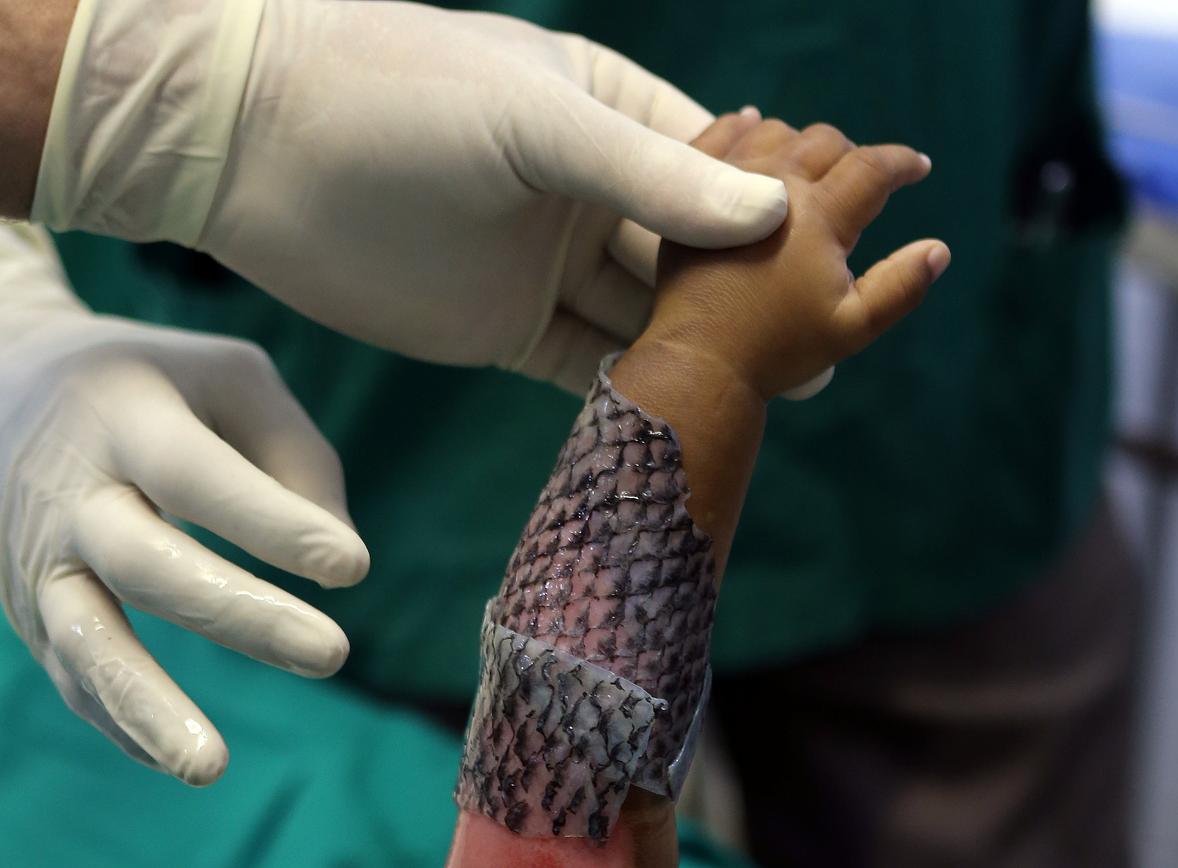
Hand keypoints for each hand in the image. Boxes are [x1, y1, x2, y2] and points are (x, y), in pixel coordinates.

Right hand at [0, 225, 367, 784]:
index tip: (352, 567)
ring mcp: (37, 552)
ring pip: (84, 638)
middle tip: (333, 654)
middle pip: (146, 562)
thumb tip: (341, 557)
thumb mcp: (231, 376)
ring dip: (147, 707)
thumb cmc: (156, 382)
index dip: (272, 523)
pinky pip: (71, 670)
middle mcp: (71, 487)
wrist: (7, 382)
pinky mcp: (27, 602)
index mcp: (125, 415)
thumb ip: (294, 451)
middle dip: (240, 615)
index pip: (199, 476)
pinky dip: (121, 719)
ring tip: (212, 766)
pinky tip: (181, 756)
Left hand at [30, 0, 788, 394]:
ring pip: (648, 318)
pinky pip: (588, 365)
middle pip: (694, 255)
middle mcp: (588, 194)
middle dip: (755, 299)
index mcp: (607, 117)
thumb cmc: (396, 95)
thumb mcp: (535, 119)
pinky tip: (685, 413)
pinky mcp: (505, 329)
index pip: (720, 167)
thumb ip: (651, 170)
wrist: (255, 149)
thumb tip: (773, 215)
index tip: (846, 249)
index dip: (785, 209)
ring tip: (777, 390)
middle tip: (828, 344)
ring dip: (704, 353)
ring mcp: (549, 265)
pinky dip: (634, 389)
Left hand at [650, 115, 950, 399]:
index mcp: (819, 216)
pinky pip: (719, 136)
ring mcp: (726, 182)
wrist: (699, 358)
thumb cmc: (778, 347)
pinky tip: (753, 125)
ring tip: (812, 162)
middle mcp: (774, 185)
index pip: (871, 168)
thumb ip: (901, 287)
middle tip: (861, 179)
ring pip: (776, 134)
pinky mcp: (690, 192)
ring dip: (802, 143)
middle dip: (852, 154)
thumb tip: (938, 249)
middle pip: (824, 143)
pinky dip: (742, 126)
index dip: (901, 163)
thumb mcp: (852, 327)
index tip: (918, 167)